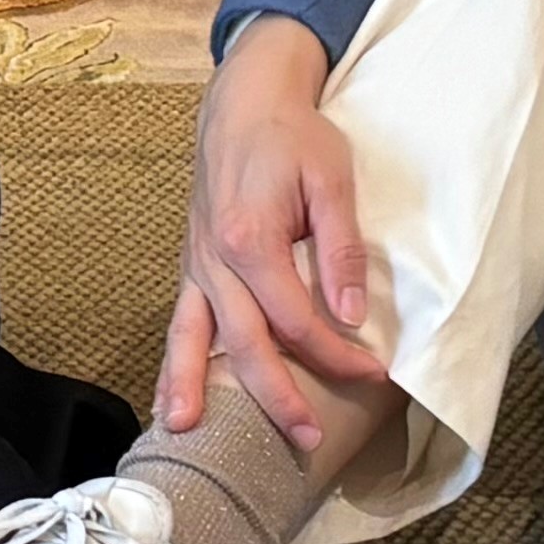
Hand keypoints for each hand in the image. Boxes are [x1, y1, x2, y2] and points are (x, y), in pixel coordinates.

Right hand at [161, 14, 383, 457]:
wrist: (243, 103)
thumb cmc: (291, 137)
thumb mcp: (331, 180)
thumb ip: (340, 248)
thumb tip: (350, 311)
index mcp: (252, 239)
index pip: (298, 318)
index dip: (337, 354)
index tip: (372, 373)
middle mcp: (216, 260)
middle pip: (246, 344)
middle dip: (278, 397)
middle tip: (309, 440)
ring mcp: (198, 265)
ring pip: (193, 339)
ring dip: (194, 390)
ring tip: (189, 435)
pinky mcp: (192, 267)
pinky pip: (180, 324)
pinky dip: (173, 364)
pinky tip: (170, 400)